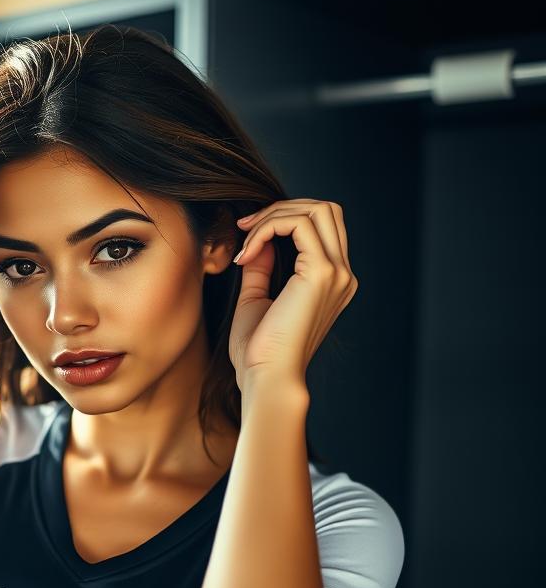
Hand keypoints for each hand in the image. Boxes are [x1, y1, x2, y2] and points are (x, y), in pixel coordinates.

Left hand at [227, 199, 358, 391]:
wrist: (266, 378)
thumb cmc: (258, 351)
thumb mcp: (257, 298)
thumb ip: (262, 266)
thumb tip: (260, 239)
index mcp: (332, 282)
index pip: (321, 227)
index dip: (284, 219)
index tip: (247, 234)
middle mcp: (341, 275)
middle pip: (325, 210)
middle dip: (281, 209)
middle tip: (245, 227)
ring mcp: (336, 273)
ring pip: (315, 210)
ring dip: (273, 216)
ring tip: (245, 242)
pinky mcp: (321, 273)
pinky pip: (298, 224)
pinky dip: (268, 229)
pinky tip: (247, 254)